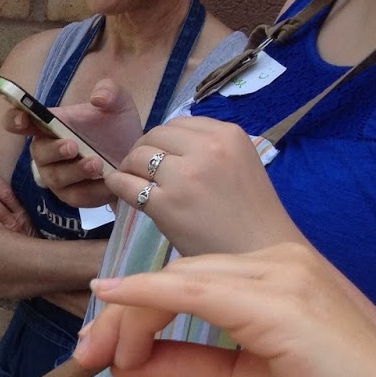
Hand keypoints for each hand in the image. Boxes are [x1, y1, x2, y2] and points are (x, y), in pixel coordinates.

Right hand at [12, 79, 143, 206]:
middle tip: (73, 146)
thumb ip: (109, 92)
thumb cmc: (117, 128)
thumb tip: (97, 97)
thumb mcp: (119, 104)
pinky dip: (92, 190)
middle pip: (38, 153)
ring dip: (75, 171)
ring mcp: (56, 176)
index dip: (14, 120)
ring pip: (56, 177)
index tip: (23, 120)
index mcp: (48, 126)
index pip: (20, 122)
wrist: (135, 157)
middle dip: (54, 150)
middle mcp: (46, 152)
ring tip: (97, 164)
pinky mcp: (71, 196)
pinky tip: (107, 181)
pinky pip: (75, 196)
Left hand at [76, 244, 375, 376]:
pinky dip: (148, 296)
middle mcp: (278, 262)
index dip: (131, 312)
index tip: (96, 351)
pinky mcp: (279, 302)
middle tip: (84, 355)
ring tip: (99, 356)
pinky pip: (195, 291)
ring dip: (127, 317)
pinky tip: (114, 301)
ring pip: (177, 282)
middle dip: (119, 316)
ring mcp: (282, 276)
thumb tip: (125, 360)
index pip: (183, 280)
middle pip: (174, 276)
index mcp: (272, 276)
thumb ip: (182, 363)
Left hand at [105, 116, 302, 254]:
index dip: (163, 139)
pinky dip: (117, 184)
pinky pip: (127, 184)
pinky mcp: (166, 204)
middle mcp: (207, 149)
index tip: (159, 154)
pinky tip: (119, 190)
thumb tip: (164, 145)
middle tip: (139, 168)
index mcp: (228, 135)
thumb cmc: (250, 214)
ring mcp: (185, 176)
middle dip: (142, 150)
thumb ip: (208, 149)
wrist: (259, 253)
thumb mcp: (240, 163)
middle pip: (154, 135)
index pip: (178, 123)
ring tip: (131, 181)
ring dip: (128, 167)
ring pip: (137, 156)